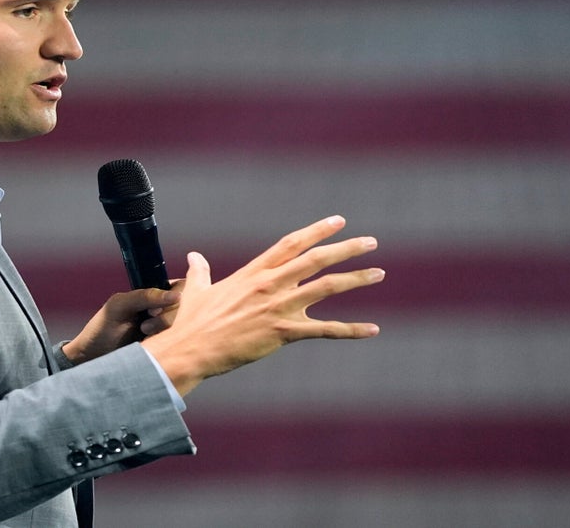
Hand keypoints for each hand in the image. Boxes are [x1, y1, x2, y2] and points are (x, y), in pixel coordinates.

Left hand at [61, 281, 183, 364]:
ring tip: (145, 335)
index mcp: (154, 294)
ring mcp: (169, 330)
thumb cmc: (102, 329)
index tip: (153, 311)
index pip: (182, 288)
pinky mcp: (168, 347)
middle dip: (167, 317)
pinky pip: (181, 343)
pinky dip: (169, 345)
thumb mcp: (120, 306)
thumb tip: (177, 296)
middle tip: (145, 326)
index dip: (174, 298)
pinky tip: (152, 345)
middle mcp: (165, 310)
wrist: (95, 360)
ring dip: (166, 331)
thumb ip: (145, 296)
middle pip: (187, 307)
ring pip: (186, 326)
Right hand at [141, 215, 382, 394]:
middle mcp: (270, 285)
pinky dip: (352, 330)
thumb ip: (200, 271)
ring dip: (356, 278)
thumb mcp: (196, 291)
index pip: (291, 243)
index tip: (338, 221)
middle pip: (315, 259)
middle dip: (346, 248)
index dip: (317, 230)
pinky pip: (325, 330)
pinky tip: (373, 330)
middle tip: (371, 241)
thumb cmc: (191, 322)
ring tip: (378, 273)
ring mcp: (278, 308)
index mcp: (253, 273)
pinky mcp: (283, 333)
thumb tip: (194, 256)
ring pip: (327, 287)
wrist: (191, 349)